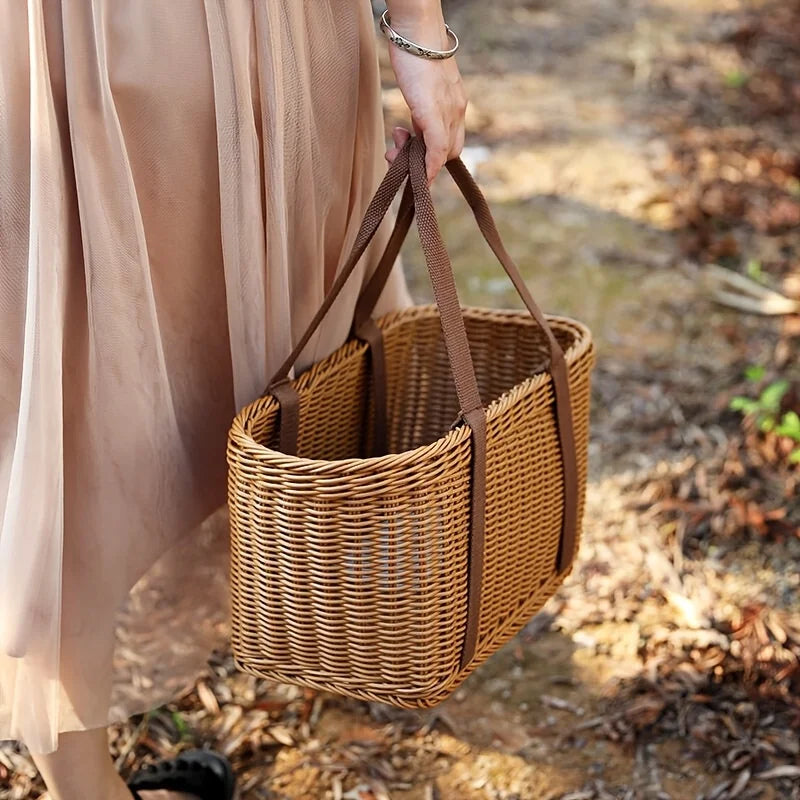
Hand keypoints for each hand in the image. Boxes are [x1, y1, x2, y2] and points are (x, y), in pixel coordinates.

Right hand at [383, 13, 466, 183]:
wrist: (416, 28)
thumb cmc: (415, 50)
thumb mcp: (421, 85)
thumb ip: (422, 106)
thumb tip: (413, 125)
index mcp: (455, 103)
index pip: (450, 140)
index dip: (433, 155)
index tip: (410, 153)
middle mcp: (456, 110)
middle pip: (448, 152)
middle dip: (425, 162)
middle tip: (397, 152)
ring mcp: (448, 112)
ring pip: (441, 153)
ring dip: (418, 162)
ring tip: (394, 146)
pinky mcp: (434, 112)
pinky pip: (437, 149)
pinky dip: (429, 166)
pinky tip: (420, 174)